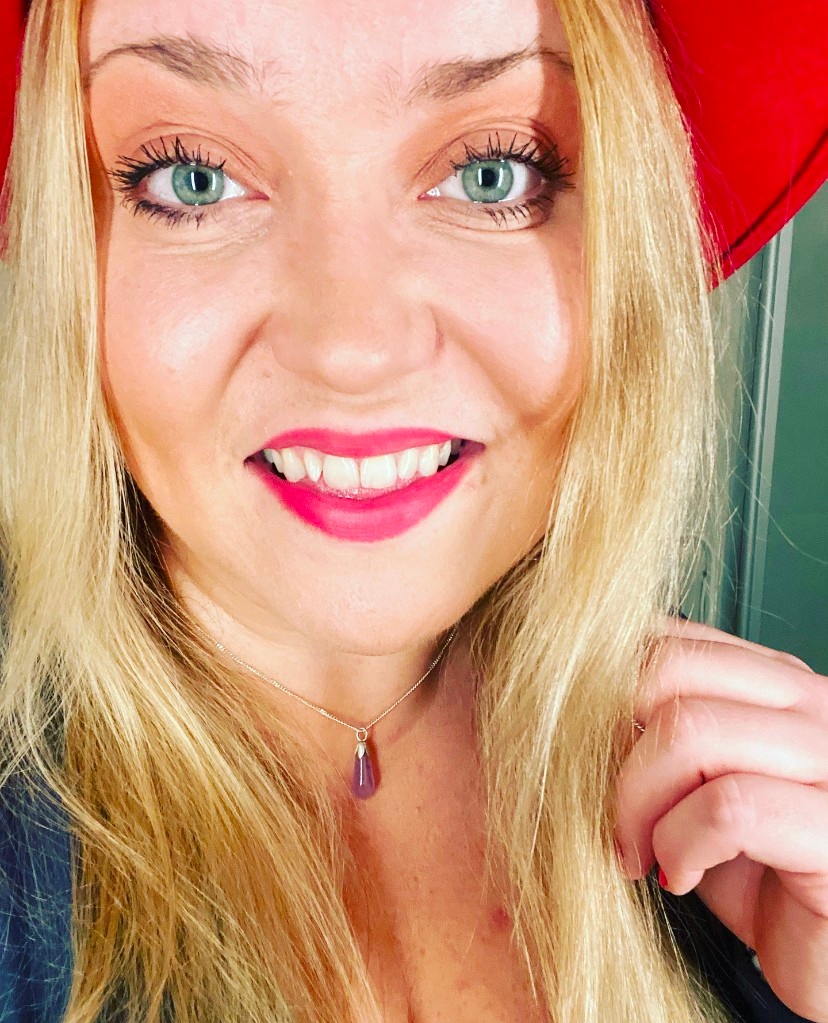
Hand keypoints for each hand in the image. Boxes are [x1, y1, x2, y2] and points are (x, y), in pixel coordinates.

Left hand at [613, 618, 827, 1021]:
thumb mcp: (689, 787)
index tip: (578, 751)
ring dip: (637, 802)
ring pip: (689, 731)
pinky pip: (728, 809)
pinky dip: (679, 845)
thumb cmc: (748, 871)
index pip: (666, 637)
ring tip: (636, 853)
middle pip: (669, 668)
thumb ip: (649, 735)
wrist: (820, 957)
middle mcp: (811, 704)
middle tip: (605, 810)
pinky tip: (679, 876)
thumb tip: (564, 702)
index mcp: (773, 681)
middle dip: (611, 742)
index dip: (600, 691)